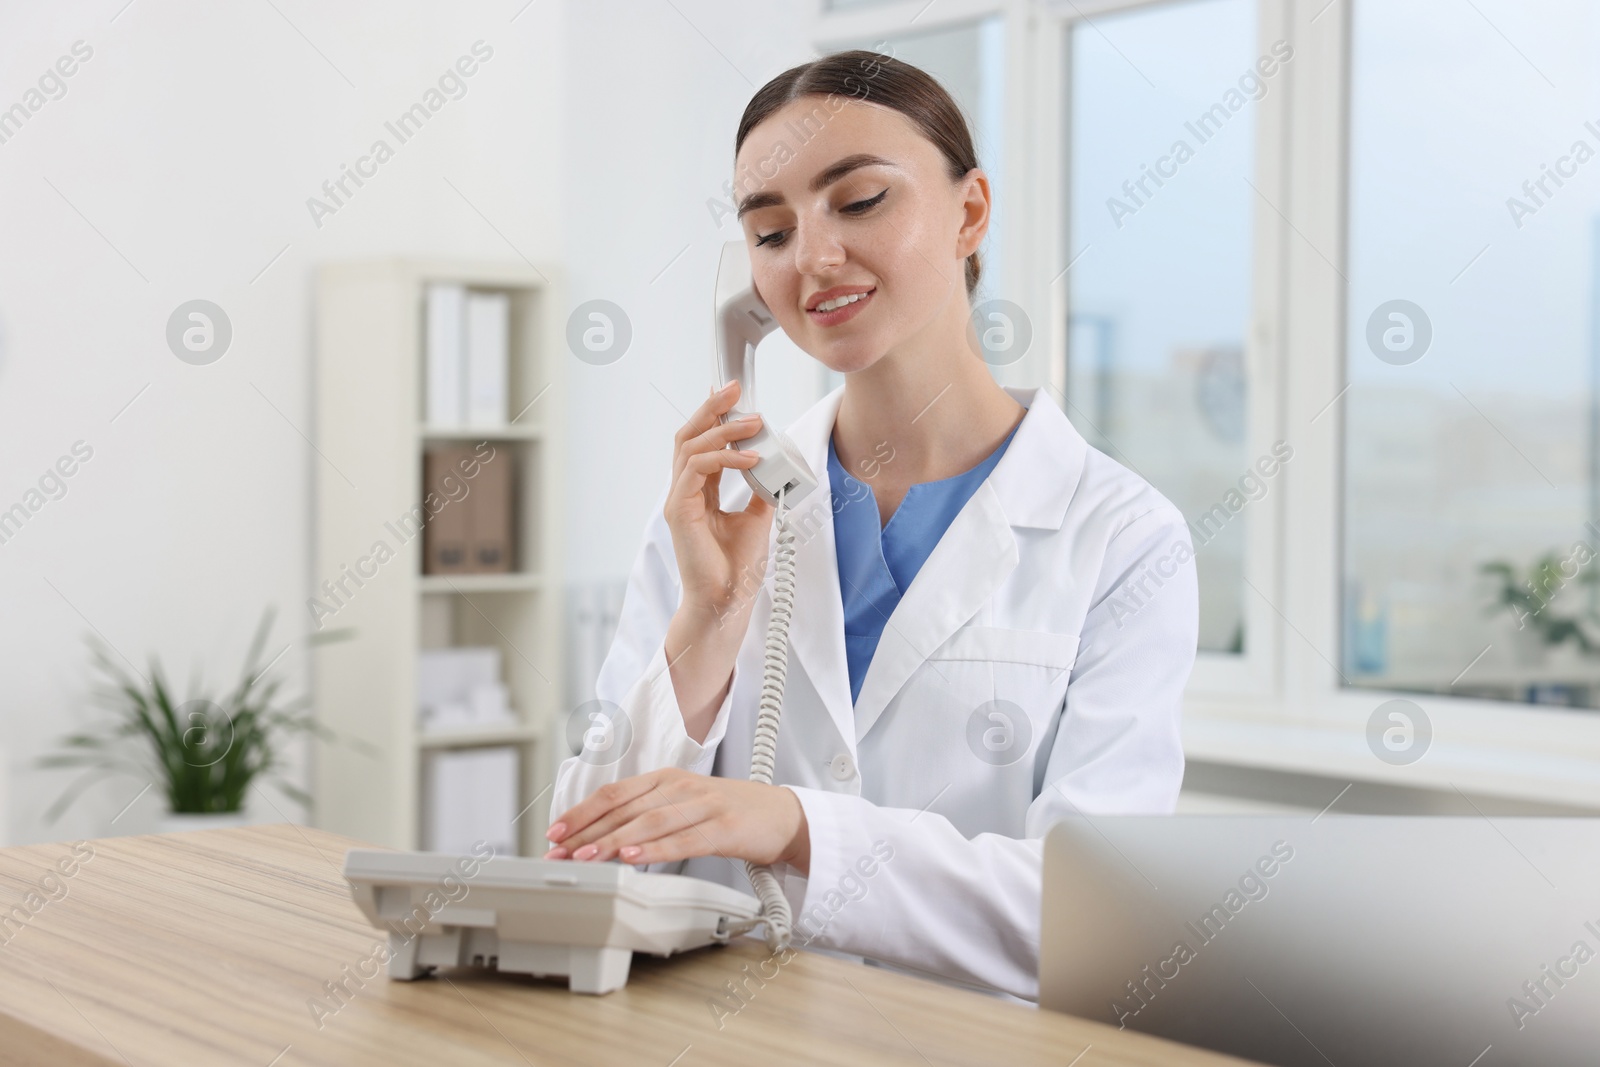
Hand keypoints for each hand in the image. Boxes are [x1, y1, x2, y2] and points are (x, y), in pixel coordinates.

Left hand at [543, 767, 809, 875]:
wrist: (780, 815)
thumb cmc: (727, 813)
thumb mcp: (682, 804)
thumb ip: (647, 814)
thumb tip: (601, 837)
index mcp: (665, 779)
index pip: (613, 793)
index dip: (581, 812)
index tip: (554, 832)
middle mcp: (680, 787)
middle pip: (624, 808)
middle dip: (587, 832)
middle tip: (559, 851)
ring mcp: (702, 805)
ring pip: (649, 822)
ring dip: (613, 840)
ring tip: (588, 856)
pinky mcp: (723, 827)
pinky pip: (684, 839)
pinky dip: (656, 850)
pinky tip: (634, 858)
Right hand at [667, 380, 773, 618]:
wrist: (727, 601)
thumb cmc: (735, 567)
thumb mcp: (756, 519)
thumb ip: (760, 491)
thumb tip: (776, 468)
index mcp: (698, 492)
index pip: (701, 443)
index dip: (714, 416)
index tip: (735, 395)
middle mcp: (684, 492)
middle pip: (688, 436)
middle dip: (711, 408)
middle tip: (735, 389)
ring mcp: (678, 500)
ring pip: (691, 447)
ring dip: (724, 430)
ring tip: (754, 423)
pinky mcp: (679, 511)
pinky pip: (697, 469)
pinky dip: (725, 458)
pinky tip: (750, 458)